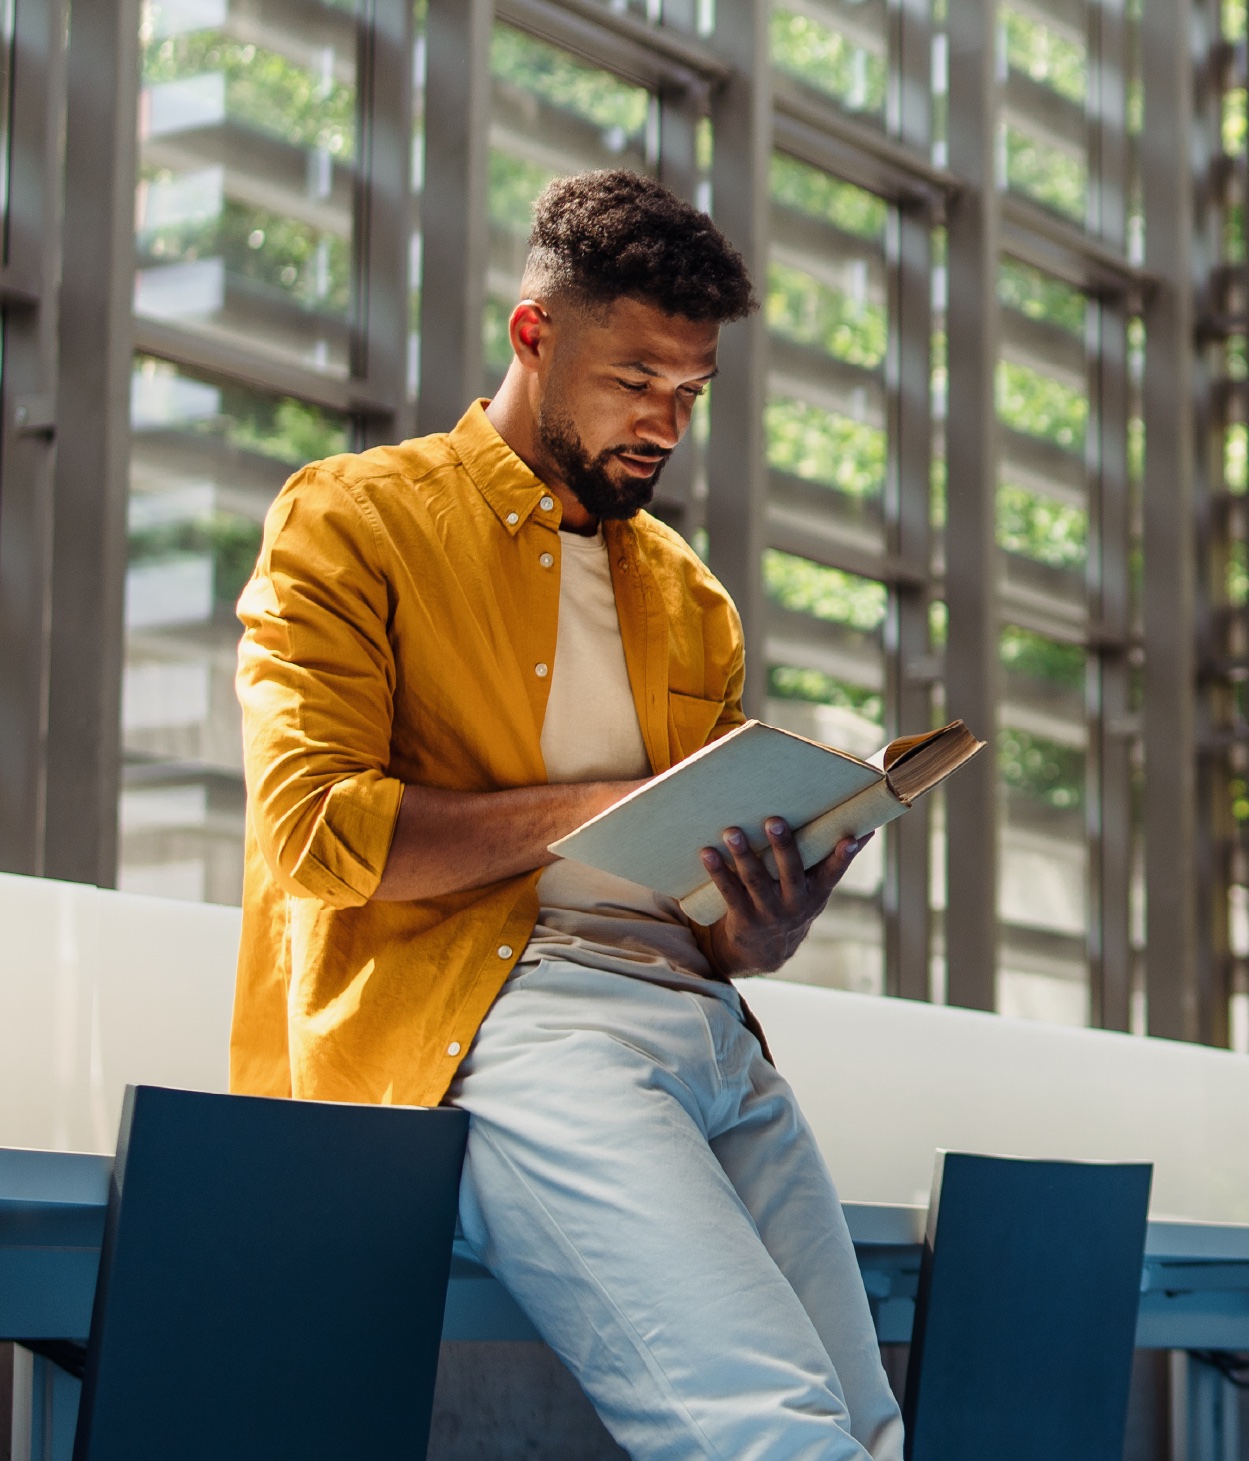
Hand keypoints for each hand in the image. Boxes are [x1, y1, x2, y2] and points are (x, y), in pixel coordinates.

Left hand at [700, 821, 871, 975]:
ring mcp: (767, 912)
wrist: (766, 953)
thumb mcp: (817, 889)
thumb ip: (835, 860)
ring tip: (732, 831)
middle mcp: (794, 903)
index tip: (849, 837)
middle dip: (783, 846)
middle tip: (773, 820)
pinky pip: (729, 892)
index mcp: (816, 893)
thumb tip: (870, 828)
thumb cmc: (794, 904)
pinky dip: (718, 871)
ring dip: (743, 854)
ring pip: (756, 881)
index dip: (842, 857)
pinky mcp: (742, 918)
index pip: (833, 873)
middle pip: (790, 873)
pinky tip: (707, 853)